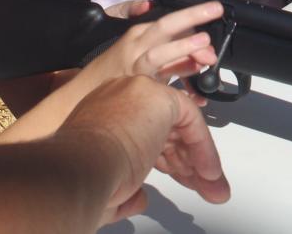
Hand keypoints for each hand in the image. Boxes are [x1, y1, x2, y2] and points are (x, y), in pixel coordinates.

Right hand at [60, 76, 228, 223]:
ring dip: (201, 159)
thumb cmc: (81, 183)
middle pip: (165, 129)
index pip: (144, 133)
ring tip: (214, 187)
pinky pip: (191, 120)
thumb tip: (139, 198)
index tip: (180, 179)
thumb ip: (128, 186)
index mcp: (102, 118)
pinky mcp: (157, 95)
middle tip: (206, 187)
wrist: (76, 172)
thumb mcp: (110, 188)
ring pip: (180, 124)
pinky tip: (208, 172)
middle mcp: (119, 100)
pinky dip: (203, 148)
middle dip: (188, 162)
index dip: (167, 160)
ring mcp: (138, 93)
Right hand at [96, 0, 222, 84]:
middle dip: (191, 16)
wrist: (87, 92)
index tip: (215, 11)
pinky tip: (200, 97)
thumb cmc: (117, 68)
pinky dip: (182, 94)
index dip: (193, 15)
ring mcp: (135, 68)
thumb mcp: (142, 51)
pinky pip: (161, 90)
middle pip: (164, 26)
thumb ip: (172, 49)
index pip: (169, 21)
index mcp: (140, 33)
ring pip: (158, 55)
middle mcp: (137, 46)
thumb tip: (203, 50)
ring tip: (204, 45)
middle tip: (214, 10)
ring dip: (182, 49)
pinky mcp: (135, 89)